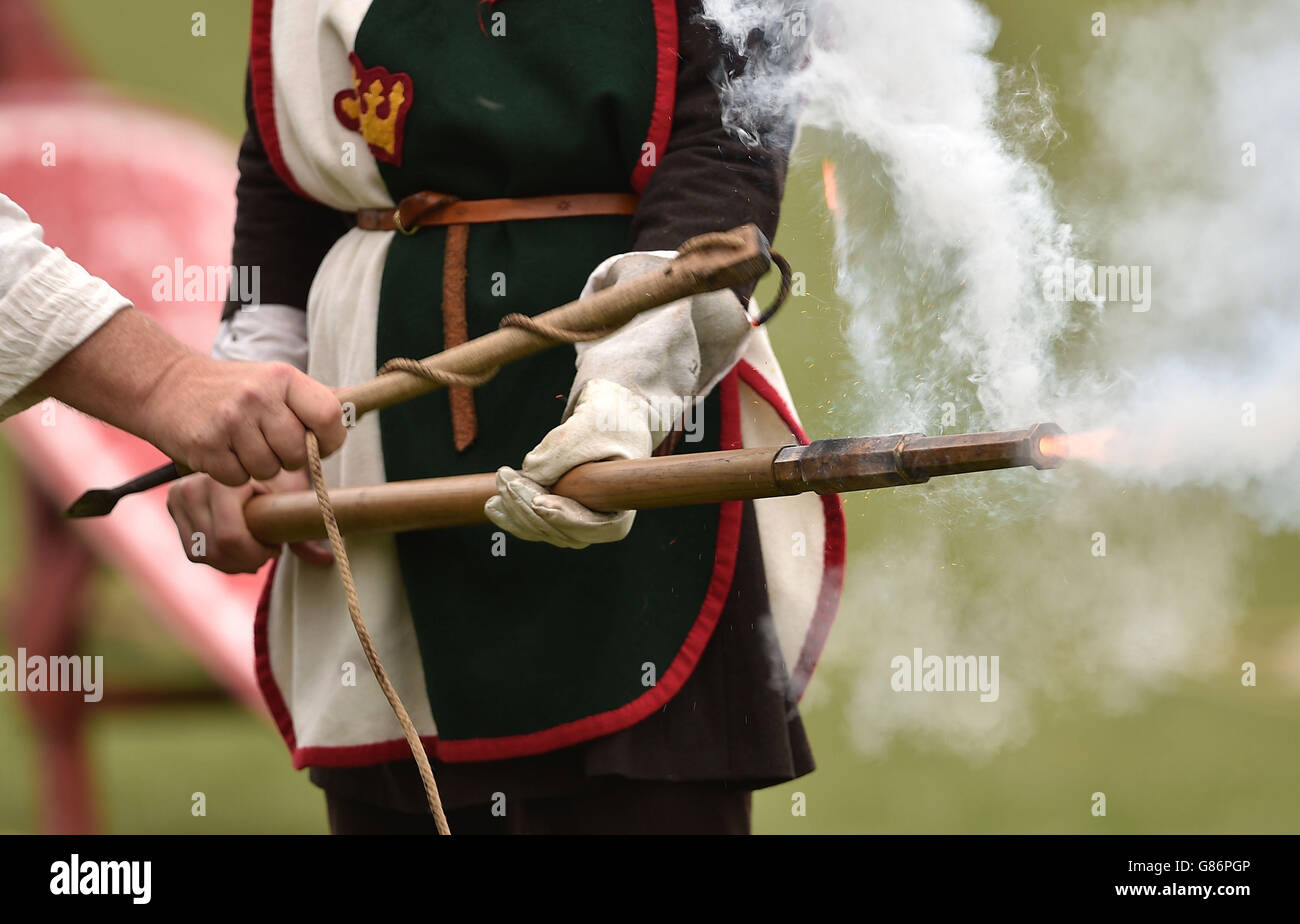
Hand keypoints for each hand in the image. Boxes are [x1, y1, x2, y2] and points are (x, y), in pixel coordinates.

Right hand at [140, 354, 346, 486]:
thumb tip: (357, 411)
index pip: (329, 415)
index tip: (319, 444)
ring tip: (243, 445)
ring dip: (259, 467)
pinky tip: (222, 452)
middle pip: (298, 452)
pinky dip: (233, 473)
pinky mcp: (206, 446)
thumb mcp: (273, 381)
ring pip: (269, 470)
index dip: (330, 439)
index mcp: (283, 378)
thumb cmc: (231, 389)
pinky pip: (239, 479)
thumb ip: (311, 400)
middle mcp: (258, 396)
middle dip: (289, 458)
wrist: (165, 384)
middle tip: (269, 444)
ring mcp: (230, 421)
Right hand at [166, 467, 332, 573]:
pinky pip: (193, 551)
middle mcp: (190, 488)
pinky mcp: (172, 507)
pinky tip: (237, 547)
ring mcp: (177, 497)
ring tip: (255, 548)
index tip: (277, 547)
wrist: (246, 453)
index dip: (258, 553)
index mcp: (220, 482)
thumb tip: (324, 560)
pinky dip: (217, 557)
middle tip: (268, 550)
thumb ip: (303, 530)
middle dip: (246, 559)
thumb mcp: (290, 495)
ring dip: (232, 561)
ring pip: (203, 555)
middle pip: (216, 552)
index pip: (231, 539)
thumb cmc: (276, 474)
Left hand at [484, 379, 650, 548]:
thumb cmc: (611, 417)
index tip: (540, 504)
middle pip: (561, 532)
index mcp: (621, 506)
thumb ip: (563, 450)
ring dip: (517, 509)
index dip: (565, 518)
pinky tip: (494, 504)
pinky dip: (512, 513)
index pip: (592, 526)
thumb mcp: (590, 426)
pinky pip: (533, 521)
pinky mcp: (558, 509)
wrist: (609, 410)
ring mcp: (577, 518)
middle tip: (508, 480)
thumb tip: (530, 472)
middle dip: (529, 508)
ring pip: (542, 529)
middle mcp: (600, 521)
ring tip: (501, 480)